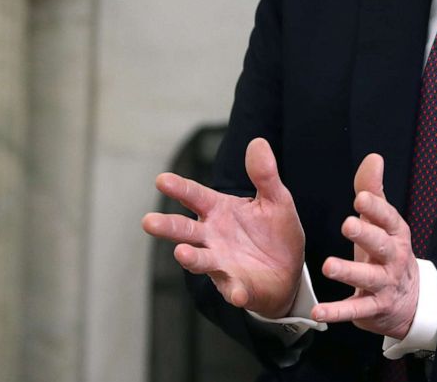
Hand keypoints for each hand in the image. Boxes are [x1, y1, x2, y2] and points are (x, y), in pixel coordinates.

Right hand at [141, 137, 304, 318]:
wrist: (288, 270)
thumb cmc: (275, 231)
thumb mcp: (276, 199)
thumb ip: (265, 175)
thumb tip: (258, 142)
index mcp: (220, 210)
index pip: (195, 196)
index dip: (179, 188)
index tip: (162, 179)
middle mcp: (213, 236)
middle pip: (185, 230)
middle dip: (167, 226)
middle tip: (148, 221)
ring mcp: (221, 262)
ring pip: (200, 260)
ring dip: (191, 258)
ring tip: (182, 253)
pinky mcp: (236, 285)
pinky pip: (232, 288)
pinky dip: (233, 291)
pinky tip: (237, 292)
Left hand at [312, 154, 419, 338]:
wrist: (409, 299)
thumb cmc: (387, 252)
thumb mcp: (383, 222)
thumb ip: (374, 190)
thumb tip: (374, 158)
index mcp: (395, 233)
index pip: (388, 217)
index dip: (376, 208)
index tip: (361, 198)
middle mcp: (393, 257)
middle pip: (381, 245)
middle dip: (366, 234)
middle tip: (347, 224)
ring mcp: (385, 283)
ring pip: (368, 277)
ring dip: (349, 272)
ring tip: (328, 266)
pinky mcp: (373, 308)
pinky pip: (355, 310)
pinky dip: (337, 311)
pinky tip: (319, 310)